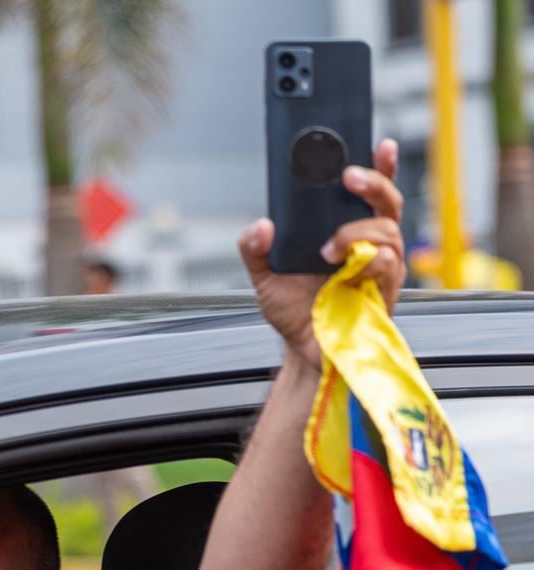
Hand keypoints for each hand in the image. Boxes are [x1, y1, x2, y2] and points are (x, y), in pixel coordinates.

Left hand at [239, 139, 405, 369]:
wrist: (303, 349)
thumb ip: (255, 249)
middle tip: (349, 178)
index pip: (370, 193)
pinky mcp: (386, 290)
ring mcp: (382, 267)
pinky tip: (347, 267)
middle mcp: (371, 244)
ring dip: (357, 231)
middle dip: (373, 182)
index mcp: (348, 231)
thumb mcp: (265, 275)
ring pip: (388, 230)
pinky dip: (368, 260)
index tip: (379, 144)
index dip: (381, 167)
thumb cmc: (294, 311)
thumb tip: (260, 227)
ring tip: (328, 249)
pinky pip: (388, 263)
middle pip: (388, 201)